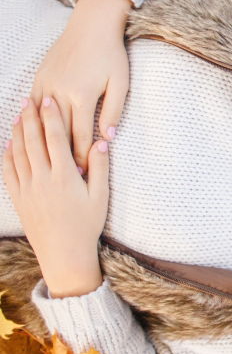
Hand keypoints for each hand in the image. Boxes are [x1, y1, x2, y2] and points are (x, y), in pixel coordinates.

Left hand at [3, 98, 109, 297]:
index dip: (51, 118)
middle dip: (30, 118)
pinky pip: (8, 172)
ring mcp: (27, 189)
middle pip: (33, 141)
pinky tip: (8, 144)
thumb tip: (100, 143)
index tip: (49, 101)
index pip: (55, 139)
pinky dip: (7, 155)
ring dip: (17, 132)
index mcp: (64, 176)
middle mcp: (42, 179)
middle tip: (30, 100)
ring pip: (18, 153)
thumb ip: (99, 168)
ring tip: (19, 116)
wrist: (64, 253)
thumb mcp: (100, 196)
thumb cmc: (86, 225)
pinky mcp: (18, 199)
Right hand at [32, 0, 130, 171]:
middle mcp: (60, 91)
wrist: (92, 25)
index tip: (83, 175)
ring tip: (48, 161)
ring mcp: (47, 84)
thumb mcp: (120, 83)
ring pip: (43, 121)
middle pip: (60, 132)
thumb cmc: (111, 54)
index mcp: (82, 95)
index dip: (82, 157)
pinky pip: (33, 105)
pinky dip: (33, 122)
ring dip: (45, 142)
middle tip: (67, 177)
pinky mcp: (40, 77)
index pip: (81, 135)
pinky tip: (34, 136)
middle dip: (64, 155)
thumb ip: (113, 111)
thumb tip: (108, 138)